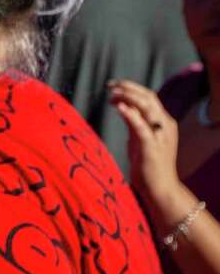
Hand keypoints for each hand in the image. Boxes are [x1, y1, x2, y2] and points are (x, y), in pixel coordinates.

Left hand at [109, 79, 181, 200]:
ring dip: (128, 97)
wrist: (160, 188)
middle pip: (148, 97)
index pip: (149, 97)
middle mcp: (164, 125)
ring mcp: (160, 136)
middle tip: (110, 85)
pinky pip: (141, 127)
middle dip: (129, 88)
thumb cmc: (148, 163)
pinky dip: (130, 115)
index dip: (131, 88)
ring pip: (147, 107)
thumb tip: (122, 105)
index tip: (113, 86)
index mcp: (163, 122)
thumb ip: (134, 122)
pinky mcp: (151, 147)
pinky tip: (119, 107)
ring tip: (112, 93)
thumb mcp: (140, 137)